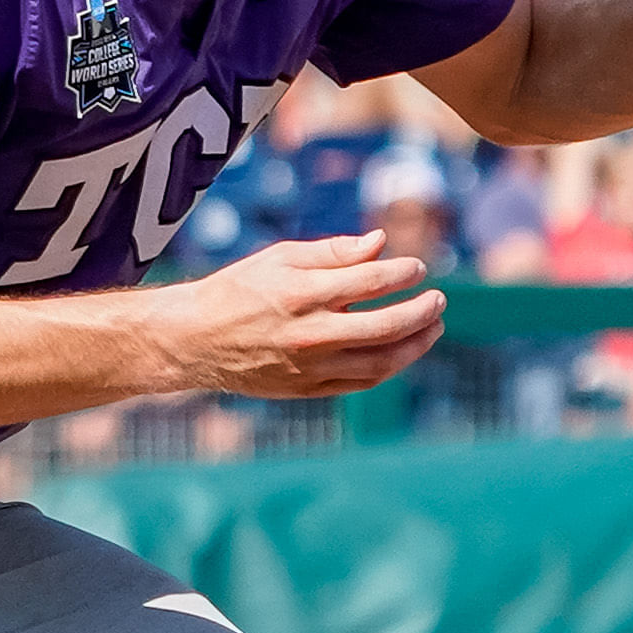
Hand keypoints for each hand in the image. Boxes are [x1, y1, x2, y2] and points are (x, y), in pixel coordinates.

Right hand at [146, 234, 447, 402]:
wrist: (193, 339)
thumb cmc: (238, 290)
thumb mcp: (279, 258)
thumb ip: (332, 252)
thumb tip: (380, 243)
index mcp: (301, 293)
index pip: (372, 281)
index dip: (403, 273)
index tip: (416, 267)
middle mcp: (310, 333)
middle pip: (388, 325)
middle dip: (422, 310)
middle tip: (438, 299)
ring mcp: (310, 366)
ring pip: (383, 360)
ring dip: (417, 343)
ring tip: (432, 327)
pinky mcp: (308, 389)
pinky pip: (363, 381)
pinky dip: (390, 366)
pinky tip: (401, 350)